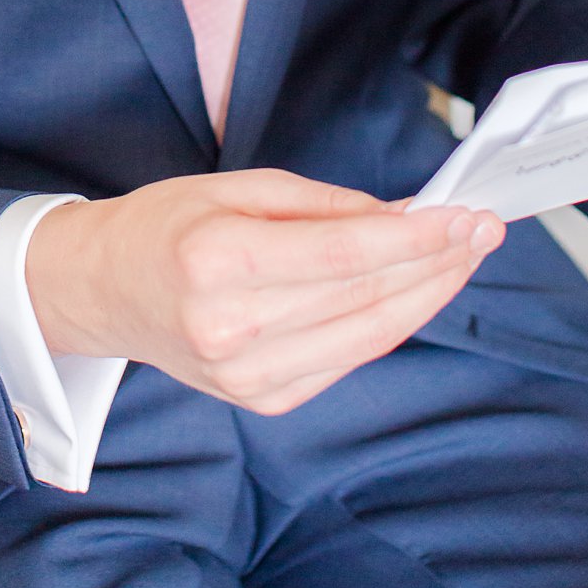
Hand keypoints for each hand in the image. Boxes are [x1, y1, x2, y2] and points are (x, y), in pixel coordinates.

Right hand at [23, 169, 503, 414]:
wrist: (105, 292)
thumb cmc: (166, 226)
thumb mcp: (234, 186)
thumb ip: (322, 203)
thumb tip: (403, 217)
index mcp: (218, 261)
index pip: (343, 254)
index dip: (415, 238)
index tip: (465, 216)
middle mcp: (233, 328)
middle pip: (365, 296)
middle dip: (436, 263)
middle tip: (483, 230)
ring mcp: (248, 376)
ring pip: (368, 335)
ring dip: (426, 295)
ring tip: (464, 257)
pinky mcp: (263, 400)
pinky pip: (348, 358)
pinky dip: (389, 323)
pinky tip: (416, 290)